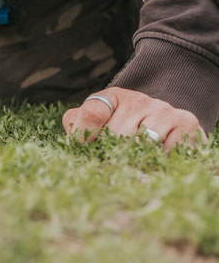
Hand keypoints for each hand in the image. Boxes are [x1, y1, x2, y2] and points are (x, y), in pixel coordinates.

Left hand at [62, 87, 205, 150]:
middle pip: (116, 135)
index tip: (84, 146)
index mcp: (112, 98)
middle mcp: (137, 99)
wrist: (168, 120)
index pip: (92, 111)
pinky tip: (157, 159)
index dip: (85, 132)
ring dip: (136, 159)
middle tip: (113, 163)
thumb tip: (77, 139)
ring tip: (134, 164)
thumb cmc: (126, 125)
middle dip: (111, 154)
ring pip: (142, 143)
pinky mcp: (185, 123)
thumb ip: (78, 124)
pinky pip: (168, 150)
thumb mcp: (100, 121)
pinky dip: (161, 159)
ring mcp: (162, 109)